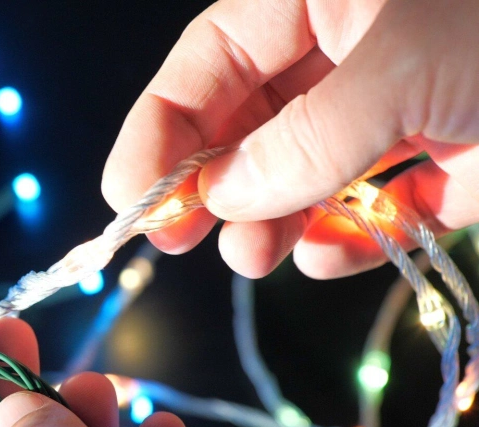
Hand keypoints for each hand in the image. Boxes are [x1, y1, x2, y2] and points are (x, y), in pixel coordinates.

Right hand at [103, 0, 478, 279]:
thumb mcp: (398, 68)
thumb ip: (304, 138)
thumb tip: (221, 196)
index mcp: (315, 4)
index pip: (207, 63)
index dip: (159, 129)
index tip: (130, 198)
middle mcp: (343, 60)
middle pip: (242, 128)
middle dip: (206, 187)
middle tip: (174, 239)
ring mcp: (390, 117)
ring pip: (298, 178)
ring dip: (265, 224)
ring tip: (252, 256)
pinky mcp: (439, 171)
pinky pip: (370, 214)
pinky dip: (343, 243)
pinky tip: (325, 253)